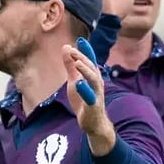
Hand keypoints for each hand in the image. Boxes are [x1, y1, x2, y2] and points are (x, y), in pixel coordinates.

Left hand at [63, 40, 114, 154]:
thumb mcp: (74, 81)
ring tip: (77, 62)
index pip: (90, 61)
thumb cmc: (84, 101)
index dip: (86, 51)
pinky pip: (90, 97)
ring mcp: (96, 94)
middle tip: (72, 50)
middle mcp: (97, 83)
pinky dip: (85, 89)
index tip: (80, 40)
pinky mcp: (93, 106)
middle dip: (82, 58)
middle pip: (91, 68)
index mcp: (92, 77)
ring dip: (86, 70)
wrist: (93, 123)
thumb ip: (70, 66)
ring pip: (94, 80)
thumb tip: (66, 47)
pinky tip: (78, 83)